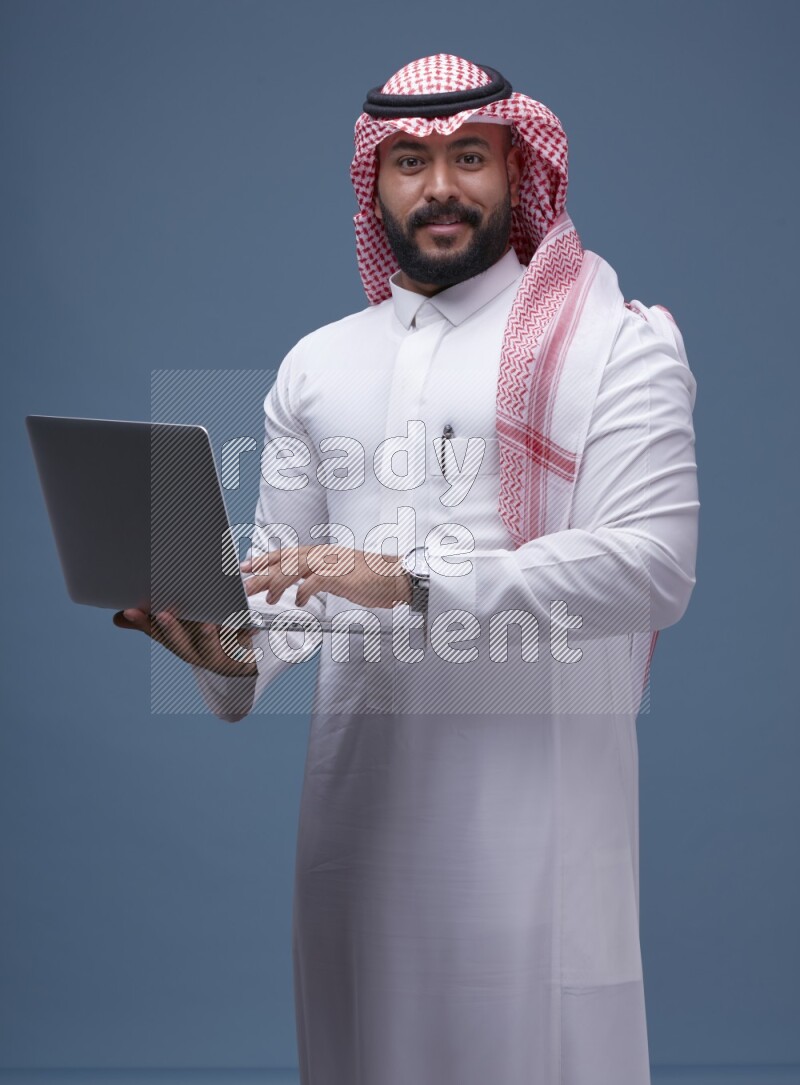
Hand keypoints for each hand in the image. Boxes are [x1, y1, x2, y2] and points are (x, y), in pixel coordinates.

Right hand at [113, 609, 257, 677]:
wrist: (242, 661)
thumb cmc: (204, 638)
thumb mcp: (179, 629)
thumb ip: (152, 623)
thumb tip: (117, 618)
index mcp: (180, 645)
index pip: (158, 635)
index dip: (144, 623)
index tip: (129, 610)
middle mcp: (196, 654)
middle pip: (181, 645)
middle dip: (171, 630)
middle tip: (162, 614)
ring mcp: (218, 657)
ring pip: (212, 648)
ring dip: (208, 637)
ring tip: (206, 624)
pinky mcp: (242, 656)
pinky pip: (243, 645)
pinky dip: (245, 634)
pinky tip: (248, 625)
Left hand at [242, 545, 411, 609]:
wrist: (396, 577)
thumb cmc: (370, 578)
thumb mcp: (339, 574)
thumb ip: (319, 575)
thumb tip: (300, 585)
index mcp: (322, 553)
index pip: (287, 553)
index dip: (264, 559)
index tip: (246, 567)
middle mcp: (324, 554)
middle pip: (285, 561)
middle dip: (262, 572)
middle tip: (244, 585)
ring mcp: (332, 563)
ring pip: (296, 568)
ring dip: (277, 583)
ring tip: (266, 598)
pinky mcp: (342, 575)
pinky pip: (316, 581)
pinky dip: (304, 591)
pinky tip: (298, 602)